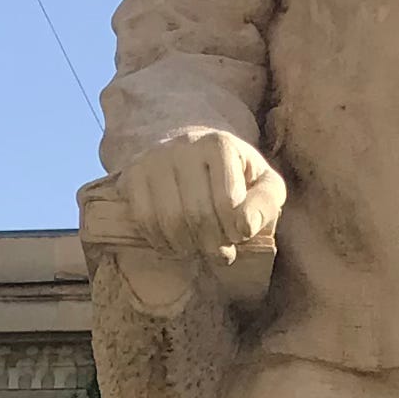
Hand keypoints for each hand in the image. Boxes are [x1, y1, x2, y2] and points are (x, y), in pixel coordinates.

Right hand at [116, 129, 286, 261]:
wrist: (192, 153)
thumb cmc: (235, 175)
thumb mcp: (263, 183)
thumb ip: (265, 202)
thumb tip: (246, 227)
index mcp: (220, 144)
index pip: (228, 203)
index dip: (235, 230)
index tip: (239, 236)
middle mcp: (184, 146)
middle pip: (198, 214)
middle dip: (213, 244)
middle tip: (220, 253)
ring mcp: (154, 159)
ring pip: (170, 221)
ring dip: (187, 247)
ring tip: (199, 249)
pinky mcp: (133, 175)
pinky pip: (144, 220)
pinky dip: (161, 242)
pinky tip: (175, 245)